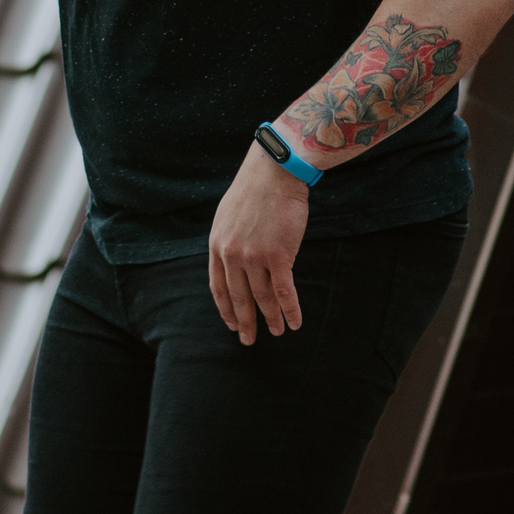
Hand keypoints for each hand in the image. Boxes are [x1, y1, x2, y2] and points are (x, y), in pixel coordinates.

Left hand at [207, 147, 310, 344]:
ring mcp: (254, 257)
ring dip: (271, 319)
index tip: (231, 324)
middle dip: (245, 322)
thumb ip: (227, 240)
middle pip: (239, 297)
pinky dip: (291, 310)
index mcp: (217, 245)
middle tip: (248, 340)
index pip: (218, 287)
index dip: (226, 309)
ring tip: (278, 333)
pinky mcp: (278, 256)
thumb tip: (232, 260)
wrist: (273, 172)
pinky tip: (295, 322)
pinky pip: (284, 292)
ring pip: (263, 298)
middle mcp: (232, 255)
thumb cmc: (254, 190)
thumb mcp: (227, 216)